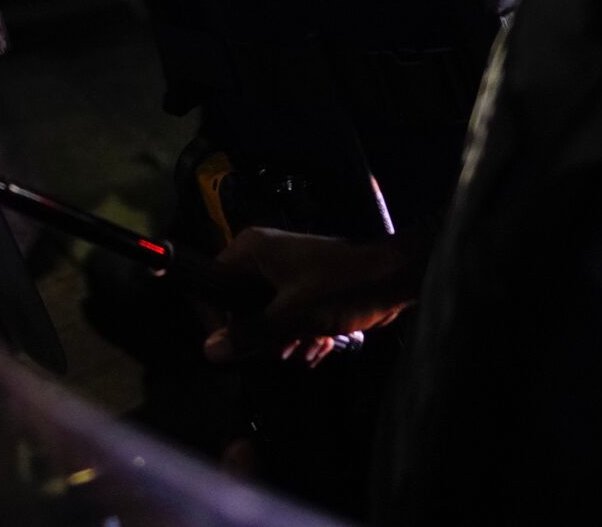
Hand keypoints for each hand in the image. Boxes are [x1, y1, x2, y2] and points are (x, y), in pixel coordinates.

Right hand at [199, 227, 420, 366]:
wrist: (392, 280)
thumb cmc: (341, 286)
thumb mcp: (292, 313)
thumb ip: (250, 333)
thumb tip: (209, 351)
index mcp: (250, 250)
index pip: (211, 285)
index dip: (217, 319)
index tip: (233, 347)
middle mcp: (261, 260)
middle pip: (238, 310)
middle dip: (263, 337)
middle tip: (284, 345)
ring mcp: (282, 278)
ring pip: (264, 323)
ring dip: (286, 343)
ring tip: (310, 344)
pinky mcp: (301, 294)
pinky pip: (285, 323)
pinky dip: (301, 338)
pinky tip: (321, 344)